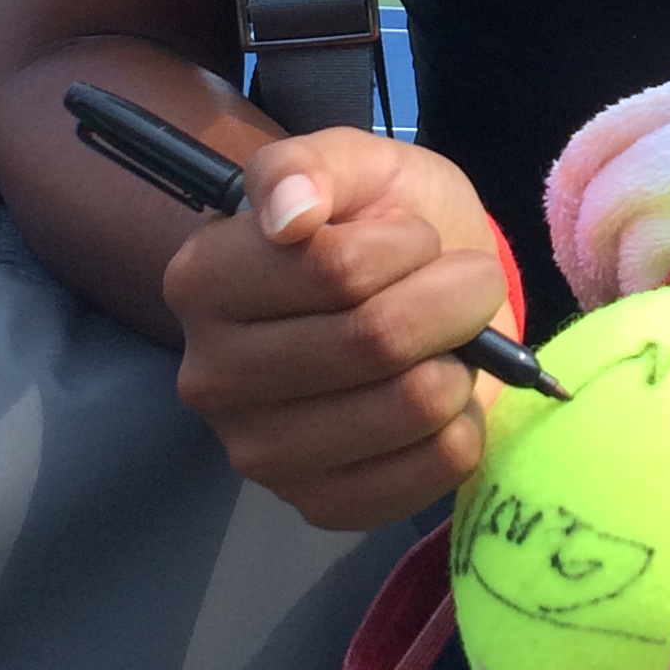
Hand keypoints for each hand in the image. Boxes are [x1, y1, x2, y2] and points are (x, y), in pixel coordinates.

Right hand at [164, 129, 510, 527]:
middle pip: (377, 339)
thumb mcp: (352, 164)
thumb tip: (287, 213)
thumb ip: (310, 165)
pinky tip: (446, 396)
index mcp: (203, 281)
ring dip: (465, 360)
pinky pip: (429, 471)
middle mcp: (212, 377)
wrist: (409, 294)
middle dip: (454, 297)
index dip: (408, 246)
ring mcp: (259, 453)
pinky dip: (465, 425)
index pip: (338, 268)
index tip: (416, 238)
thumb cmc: (374, 223)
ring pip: (410, 405)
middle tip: (465, 281)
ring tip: (451, 339)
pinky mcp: (316, 505)